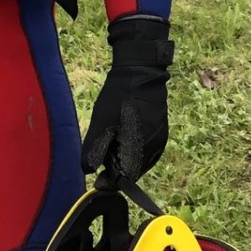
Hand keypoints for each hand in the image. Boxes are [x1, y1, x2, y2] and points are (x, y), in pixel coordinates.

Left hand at [81, 16, 172, 186]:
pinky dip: (132, 149)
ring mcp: (160, 140)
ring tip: (111, 140)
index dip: (109, 181)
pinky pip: (145, 150)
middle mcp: (155, 149)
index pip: (125, 178)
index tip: (97, 181)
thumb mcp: (100, 123)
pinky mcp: (161, 131)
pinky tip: (122, 135)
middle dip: (116, 168)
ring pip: (139, 161)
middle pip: (133, 171)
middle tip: (101, 154)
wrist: (141, 70)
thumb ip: (93, 150)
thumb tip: (89, 172)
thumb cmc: (119, 96)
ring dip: (123, 158)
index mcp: (140, 149)